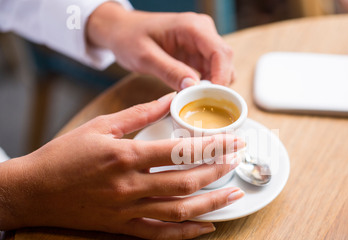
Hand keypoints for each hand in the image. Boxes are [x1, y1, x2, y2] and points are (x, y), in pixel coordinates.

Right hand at [0, 92, 244, 239]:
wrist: (33, 191)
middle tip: (237, 162)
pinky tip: (207, 227)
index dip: (213, 146)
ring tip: (233, 195)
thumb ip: (139, 114)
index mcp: (126, 156)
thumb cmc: (64, 155)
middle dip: (218, 171)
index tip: (234, 142)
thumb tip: (169, 100)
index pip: (180, 152)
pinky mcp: (122, 226)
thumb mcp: (100, 126)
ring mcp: (127, 210)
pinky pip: (160, 233)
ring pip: (179, 211)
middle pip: (185, 182)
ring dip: (211, 203)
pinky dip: (186, 233)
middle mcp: (130, 186)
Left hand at [87, 3, 234, 89]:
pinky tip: (194, 95)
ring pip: (221, 69)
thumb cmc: (129, 37)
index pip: (220, 53)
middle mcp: (203, 32)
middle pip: (225, 62)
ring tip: (197, 101)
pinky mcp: (198, 54)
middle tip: (204, 105)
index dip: (222, 77)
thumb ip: (170, 71)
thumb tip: (193, 87)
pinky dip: (207, 86)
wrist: (122, 30)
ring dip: (213, 87)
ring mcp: (202, 43)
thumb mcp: (145, 57)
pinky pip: (211, 73)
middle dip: (219, 85)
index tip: (214, 98)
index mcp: (192, 27)